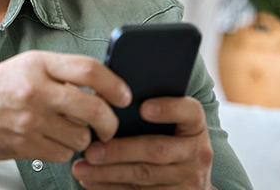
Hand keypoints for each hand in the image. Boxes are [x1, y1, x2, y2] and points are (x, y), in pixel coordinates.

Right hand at [0, 50, 131, 161]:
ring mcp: (29, 119)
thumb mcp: (26, 66)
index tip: (124, 96)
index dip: (115, 85)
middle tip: (109, 127)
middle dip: (109, 123)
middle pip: (94, 108)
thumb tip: (101, 87)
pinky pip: (61, 154)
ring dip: (81, 139)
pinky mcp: (22, 144)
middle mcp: (36, 89)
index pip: (90, 70)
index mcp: (39, 64)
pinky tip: (50, 142)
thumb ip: (60, 74)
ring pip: (80, 137)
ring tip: (68, 132)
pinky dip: (62, 152)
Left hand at [71, 96, 213, 188]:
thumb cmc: (169, 142)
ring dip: (108, 172)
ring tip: (82, 167)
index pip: (189, 112)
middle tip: (90, 150)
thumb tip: (106, 99)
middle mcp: (198, 153)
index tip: (143, 107)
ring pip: (143, 175)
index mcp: (196, 126)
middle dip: (120, 150)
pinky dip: (111, 188)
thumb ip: (148, 110)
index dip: (168, 108)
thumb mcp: (170, 126)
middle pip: (157, 149)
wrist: (189, 181)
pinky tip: (91, 181)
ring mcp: (188, 179)